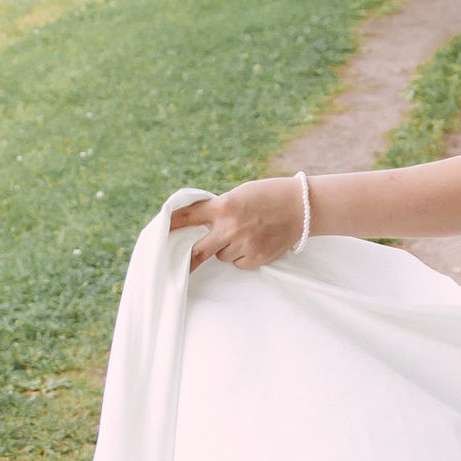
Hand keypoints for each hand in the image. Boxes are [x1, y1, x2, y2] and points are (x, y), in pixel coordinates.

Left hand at [170, 179, 306, 268]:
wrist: (302, 207)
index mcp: (223, 207)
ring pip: (221, 256)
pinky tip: (256, 242)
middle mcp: (230, 228)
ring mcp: (243, 245)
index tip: (158, 232)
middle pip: (197, 251)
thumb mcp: (239, 194)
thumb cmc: (269, 195)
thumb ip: (219, 209)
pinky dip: (242, 256)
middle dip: (187, 259)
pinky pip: (238, 263)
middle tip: (175, 266)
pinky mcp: (256, 258)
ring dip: (225, 248)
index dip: (170, 225)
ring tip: (245, 234)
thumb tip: (199, 225)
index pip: (187, 217)